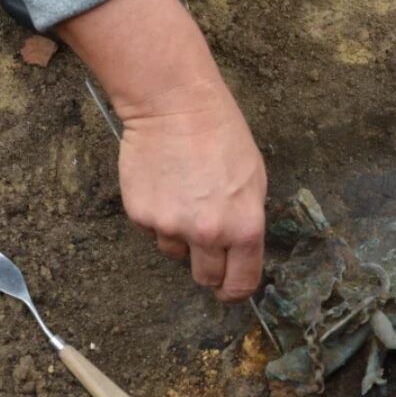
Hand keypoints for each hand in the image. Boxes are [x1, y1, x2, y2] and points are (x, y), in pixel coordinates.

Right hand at [58, 0, 267, 301]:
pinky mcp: (141, 216)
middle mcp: (208, 234)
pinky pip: (152, 232)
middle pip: (206, 277)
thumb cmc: (222, 136)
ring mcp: (171, 227)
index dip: (236, 290)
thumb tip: (237, 252)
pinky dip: (158, 218)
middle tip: (206, 244)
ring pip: (175, 253)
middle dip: (209, 268)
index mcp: (244, 228)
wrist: (173, 106)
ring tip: (184, 198)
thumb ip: (246, 222)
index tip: (230, 289)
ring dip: (181, 238)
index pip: (241, 283)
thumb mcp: (254, 181)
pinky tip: (165, 186)